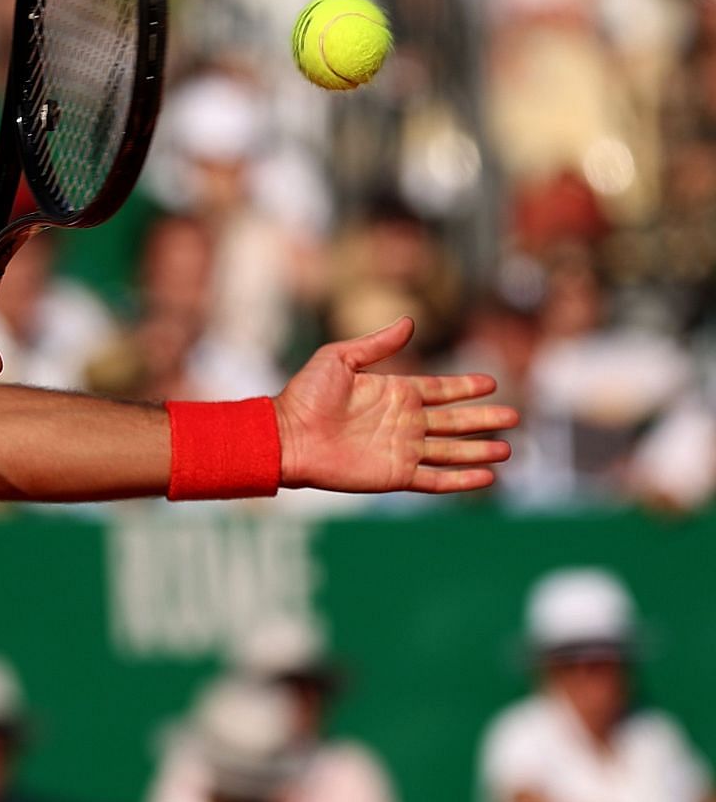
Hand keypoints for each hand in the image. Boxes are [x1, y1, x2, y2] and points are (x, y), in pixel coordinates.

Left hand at [275, 317, 517, 493]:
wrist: (287, 436)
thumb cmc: (306, 395)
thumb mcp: (339, 358)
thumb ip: (377, 344)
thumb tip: (410, 322)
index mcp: (394, 393)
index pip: (439, 390)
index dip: (465, 388)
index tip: (491, 383)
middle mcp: (402, 422)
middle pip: (453, 420)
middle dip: (482, 419)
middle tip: (514, 416)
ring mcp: (401, 450)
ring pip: (451, 450)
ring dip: (478, 450)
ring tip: (508, 449)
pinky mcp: (395, 475)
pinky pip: (435, 479)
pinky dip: (461, 479)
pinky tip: (486, 476)